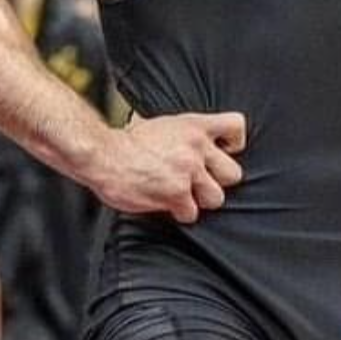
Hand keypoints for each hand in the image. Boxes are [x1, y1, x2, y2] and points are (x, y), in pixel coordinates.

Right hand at [95, 112, 245, 222]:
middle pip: (233, 173)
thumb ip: (187, 135)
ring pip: (216, 198)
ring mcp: (188, 171)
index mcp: (194, 125)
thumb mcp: (164, 126)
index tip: (222, 153)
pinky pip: (191, 214)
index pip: (237, 126)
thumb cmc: (127, 142)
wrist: (103, 154)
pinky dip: (179, 213)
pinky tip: (165, 204)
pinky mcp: (176, 193)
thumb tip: (201, 144)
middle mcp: (196, 147)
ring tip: (181, 195)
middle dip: (217, 182)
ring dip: (199, 201)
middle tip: (199, 183)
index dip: (234, 144)